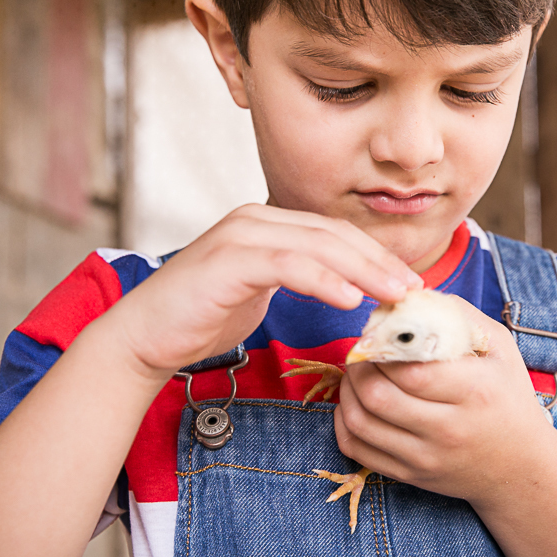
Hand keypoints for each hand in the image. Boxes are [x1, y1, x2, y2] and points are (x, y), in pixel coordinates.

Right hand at [103, 204, 423, 377]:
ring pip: (318, 245)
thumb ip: (295, 278)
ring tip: (394, 295)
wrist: (143, 337)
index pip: (334, 233)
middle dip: (379, 262)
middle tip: (414, 290)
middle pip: (334, 234)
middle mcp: (255, 219)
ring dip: (363, 270)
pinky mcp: (228, 260)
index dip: (375, 256)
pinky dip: (324, 279)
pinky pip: (288, 264)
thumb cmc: (201, 318)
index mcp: (266, 223)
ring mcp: (240, 235)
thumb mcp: (259, 292)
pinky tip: (349, 298)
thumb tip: (346, 286)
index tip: (408, 283)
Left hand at [332, 295, 556, 504]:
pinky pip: (358, 450)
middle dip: (358, 366)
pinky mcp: (410, 475)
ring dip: (347, 392)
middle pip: (378, 396)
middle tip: (361, 350)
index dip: (383, 347)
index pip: (410, 369)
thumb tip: (411, 295)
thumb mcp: (499, 348)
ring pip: (361, 422)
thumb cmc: (508, 397)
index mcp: (474, 391)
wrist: (522, 467)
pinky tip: (354, 404)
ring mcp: (426, 457)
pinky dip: (344, 423)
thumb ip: (458, 315)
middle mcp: (448, 429)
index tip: (377, 333)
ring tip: (356, 374)